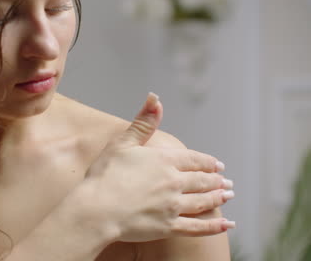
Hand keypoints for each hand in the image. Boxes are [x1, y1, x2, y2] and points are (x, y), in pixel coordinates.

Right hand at [83, 93, 234, 242]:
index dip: (208, 162)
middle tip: (228, 182)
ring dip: (218, 197)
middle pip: (202, 180)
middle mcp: (174, 183)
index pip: (194, 160)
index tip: (218, 165)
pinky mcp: (168, 227)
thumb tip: (155, 98)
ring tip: (228, 196)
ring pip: (203, 201)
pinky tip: (227, 224)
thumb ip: (143, 122)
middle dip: (217, 180)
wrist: (96, 210)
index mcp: (164, 161)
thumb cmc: (104, 176)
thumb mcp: (122, 143)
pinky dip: (215, 226)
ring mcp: (173, 206)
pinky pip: (197, 227)